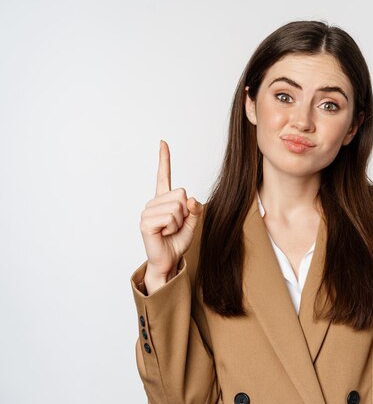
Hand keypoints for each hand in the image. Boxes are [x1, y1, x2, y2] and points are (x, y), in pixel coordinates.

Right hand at [139, 140, 203, 282]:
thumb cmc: (177, 241)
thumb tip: (191, 199)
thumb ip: (195, 209)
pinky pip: (170, 217)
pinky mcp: (146, 222)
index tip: (163, 142)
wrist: (168, 261)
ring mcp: (148, 212)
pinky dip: (172, 228)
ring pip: (177, 207)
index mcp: (164, 200)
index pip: (163, 176)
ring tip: (169, 231)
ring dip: (179, 222)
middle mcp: (154, 203)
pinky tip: (163, 234)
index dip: (164, 159)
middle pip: (181, 194)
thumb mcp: (192, 223)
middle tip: (175, 226)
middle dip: (185, 213)